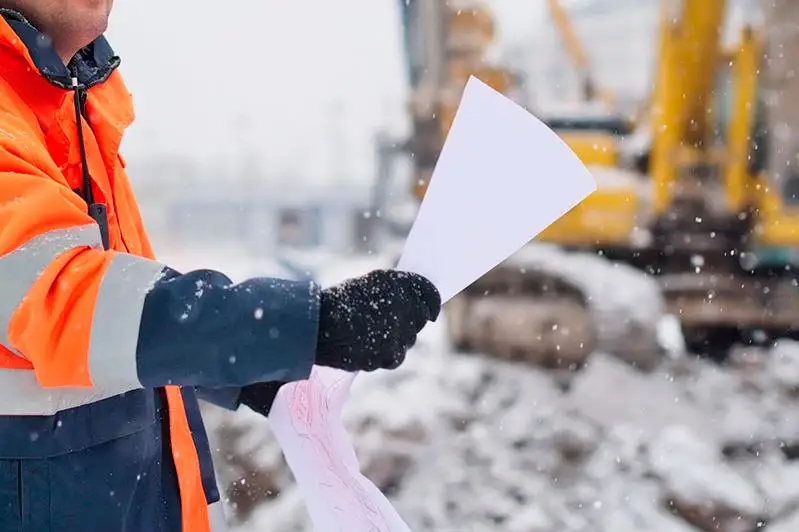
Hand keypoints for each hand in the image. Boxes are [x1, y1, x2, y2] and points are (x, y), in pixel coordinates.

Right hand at [315, 270, 440, 371]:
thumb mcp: (369, 284)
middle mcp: (403, 309)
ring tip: (374, 334)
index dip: (432, 303)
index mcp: (399, 285)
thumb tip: (417, 304)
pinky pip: (394, 357)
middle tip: (394, 322)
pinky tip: (370, 347)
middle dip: (411, 322)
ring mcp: (397, 335)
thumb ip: (396, 290)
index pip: (429, 294)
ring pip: (407, 341)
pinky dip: (386, 354)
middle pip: (419, 320)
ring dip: (397, 339)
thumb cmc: (338, 302)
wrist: (316, 326)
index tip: (431, 311)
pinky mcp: (387, 356)